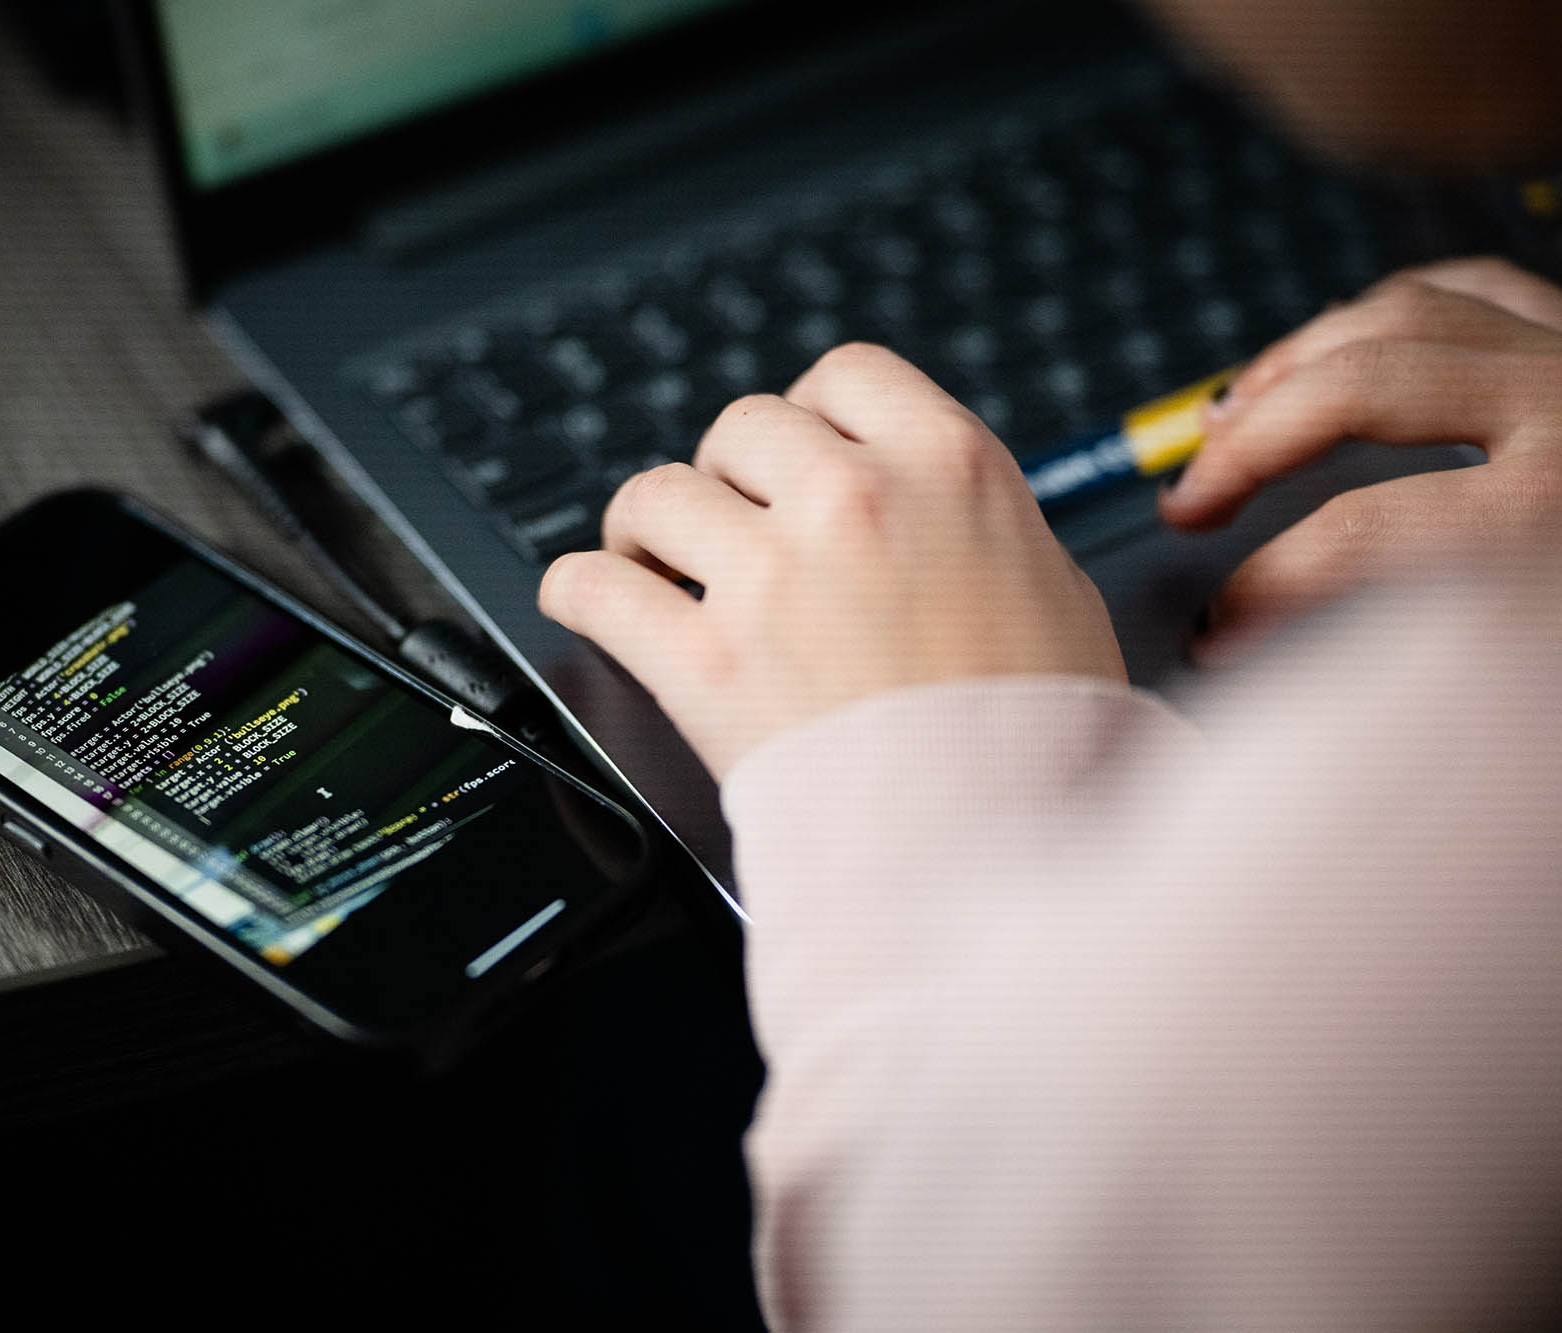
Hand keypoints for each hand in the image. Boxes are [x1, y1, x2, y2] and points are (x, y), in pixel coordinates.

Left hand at [539, 343, 1125, 779]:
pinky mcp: (702, 660)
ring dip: (646, 526)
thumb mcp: (1057, 589)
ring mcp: (771, 578)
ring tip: (652, 559)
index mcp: (948, 468)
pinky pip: (594, 588)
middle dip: (729, 475)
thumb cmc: (1046, 737)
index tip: (796, 458)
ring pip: (657, 494)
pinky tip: (589, 598)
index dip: (811, 414)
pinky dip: (578, 590)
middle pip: (741, 427)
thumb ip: (976, 525)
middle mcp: (852, 502)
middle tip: (731, 524)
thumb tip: (934, 514)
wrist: (1003, 845)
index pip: (845, 375)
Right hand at [1159, 256, 1561, 659]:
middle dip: (1247, 448)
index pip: (1362, 532)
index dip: (1266, 584)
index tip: (1218, 631)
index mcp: (1554, 503)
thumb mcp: (1560, 646)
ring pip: (1399, 311)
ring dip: (1293, 362)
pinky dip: (1385, 312)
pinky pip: (1472, 286)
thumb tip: (1326, 683)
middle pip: (1355, 385)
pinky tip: (1341, 343)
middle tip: (1188, 505)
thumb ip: (1456, 652)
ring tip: (1229, 419)